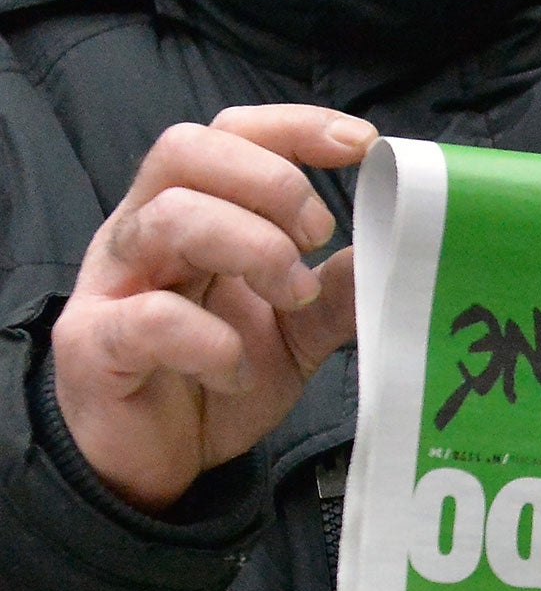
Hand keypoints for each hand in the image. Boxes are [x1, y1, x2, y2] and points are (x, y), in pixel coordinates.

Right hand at [52, 104, 376, 513]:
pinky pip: (149, 319)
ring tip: (293, 298)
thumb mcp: (297, 334)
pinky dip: (210, 343)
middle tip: (318, 235)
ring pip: (170, 218)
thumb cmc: (216, 377)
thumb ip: (337, 294)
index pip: (230, 134)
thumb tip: (394, 254)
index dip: (293, 127)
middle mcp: (144, 233)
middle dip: (270, 181)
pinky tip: (236, 371)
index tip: (361, 145)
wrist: (158, 463)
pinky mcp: (96, 345)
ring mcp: (113, 284)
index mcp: (191, 214)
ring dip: (252, 248)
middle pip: (188, 150)